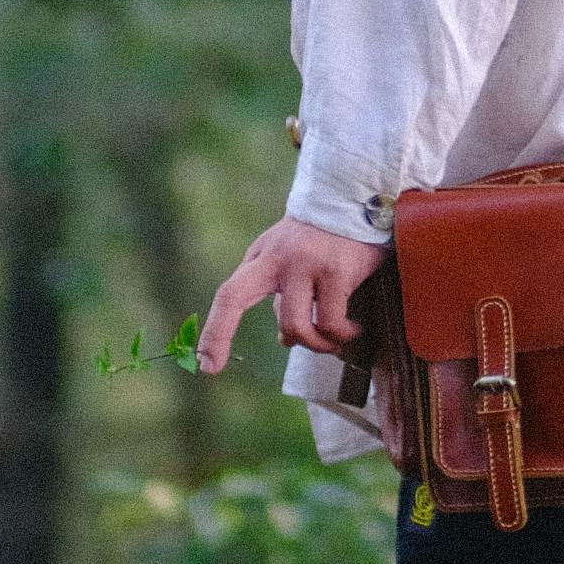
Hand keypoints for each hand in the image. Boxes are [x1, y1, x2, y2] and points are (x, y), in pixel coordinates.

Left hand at [200, 216, 388, 371]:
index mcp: (264, 257)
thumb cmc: (321, 234)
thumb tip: (286, 338)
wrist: (355, 197)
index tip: (208, 366)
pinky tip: (353, 329)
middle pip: (256, 307)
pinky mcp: (338, 271)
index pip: (230, 295)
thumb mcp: (290, 255)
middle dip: (272, 339)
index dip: (216, 333)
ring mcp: (308, 264)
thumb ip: (283, 292)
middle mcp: (280, 259)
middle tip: (300, 345)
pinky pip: (333, 321)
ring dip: (318, 344)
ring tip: (334, 341)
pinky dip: (344, 333)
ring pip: (298, 326)